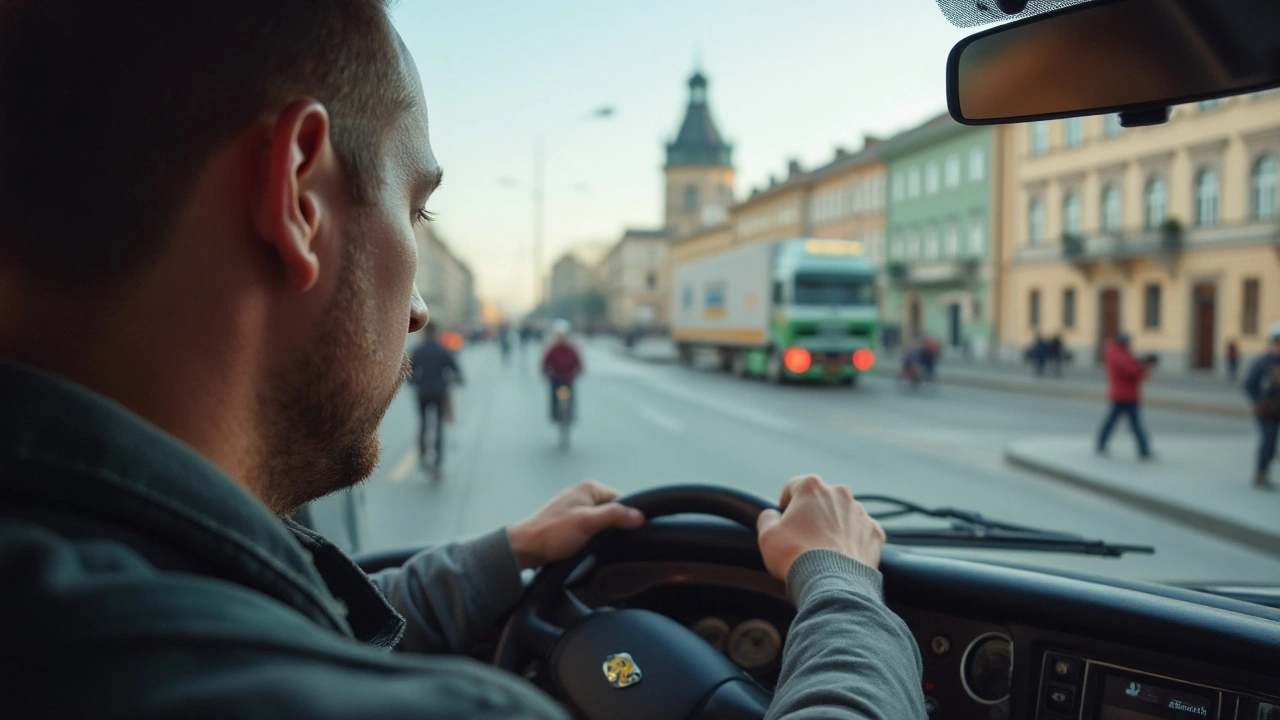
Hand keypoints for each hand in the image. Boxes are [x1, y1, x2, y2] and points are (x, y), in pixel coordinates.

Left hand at [507, 480, 645, 569]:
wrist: (524, 548)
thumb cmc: (550, 533)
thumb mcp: (587, 523)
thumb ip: (614, 516)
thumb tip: (638, 516)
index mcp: (589, 488)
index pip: (623, 499)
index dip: (629, 516)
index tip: (631, 531)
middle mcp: (583, 494)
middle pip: (613, 510)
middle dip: (614, 526)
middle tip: (608, 540)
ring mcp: (576, 508)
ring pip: (602, 521)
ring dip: (602, 534)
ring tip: (593, 544)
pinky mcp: (570, 522)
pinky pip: (591, 528)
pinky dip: (592, 538)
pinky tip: (586, 547)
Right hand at [756, 475, 885, 581]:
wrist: (832, 583)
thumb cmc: (796, 556)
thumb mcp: (766, 535)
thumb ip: (766, 518)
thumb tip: (772, 515)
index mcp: (812, 487)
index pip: (793, 487)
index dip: (785, 504)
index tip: (784, 520)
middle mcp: (840, 493)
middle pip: (821, 499)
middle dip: (812, 514)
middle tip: (803, 538)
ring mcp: (860, 513)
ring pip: (843, 515)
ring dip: (834, 526)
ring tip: (823, 550)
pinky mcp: (874, 533)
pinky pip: (861, 533)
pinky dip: (853, 542)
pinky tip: (842, 557)